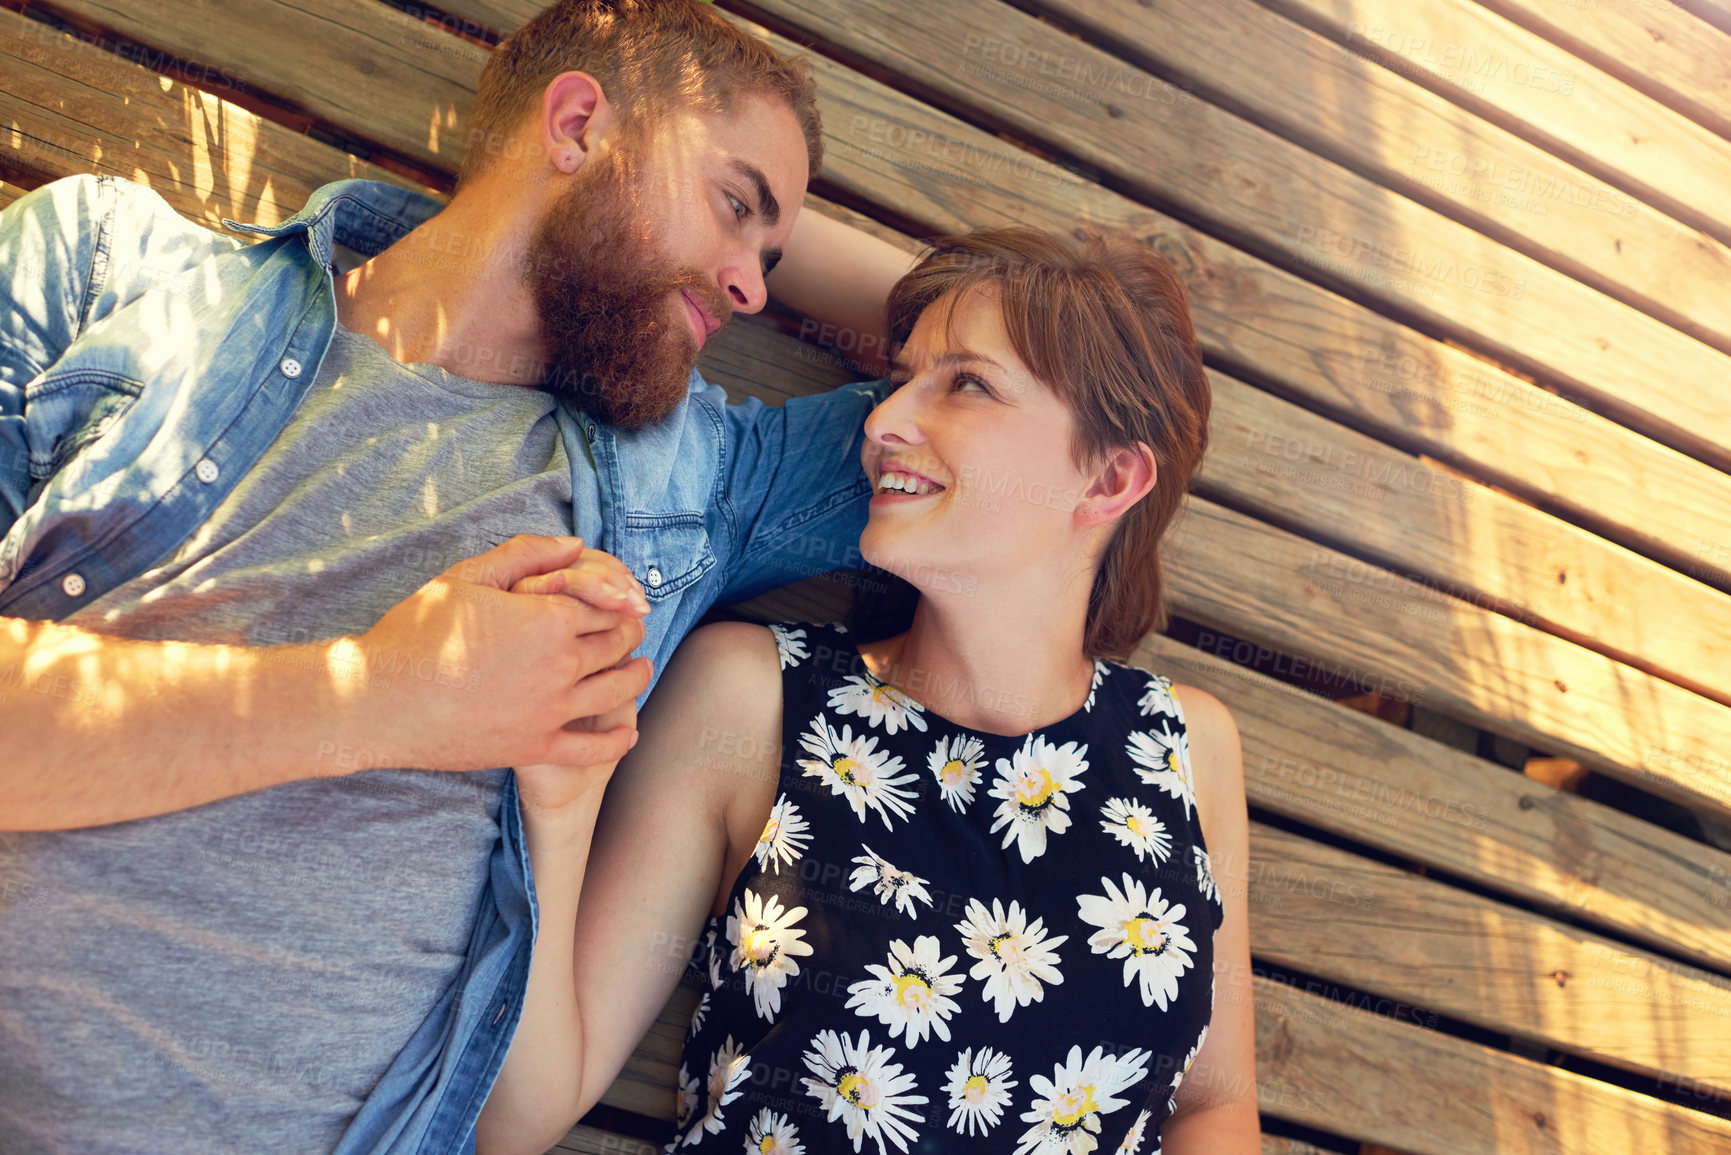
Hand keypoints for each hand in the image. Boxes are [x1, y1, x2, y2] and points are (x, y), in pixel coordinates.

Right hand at [349, 535, 651, 772]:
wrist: (378, 700)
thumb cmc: (416, 632)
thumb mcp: (467, 576)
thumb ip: (525, 553)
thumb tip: (576, 544)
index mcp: (547, 618)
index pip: (605, 604)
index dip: (617, 599)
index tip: (623, 599)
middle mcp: (560, 664)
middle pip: (617, 644)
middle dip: (629, 633)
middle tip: (632, 630)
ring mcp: (551, 710)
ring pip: (617, 691)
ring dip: (636, 677)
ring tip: (640, 669)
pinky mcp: (535, 747)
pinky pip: (593, 749)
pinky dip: (619, 739)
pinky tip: (628, 730)